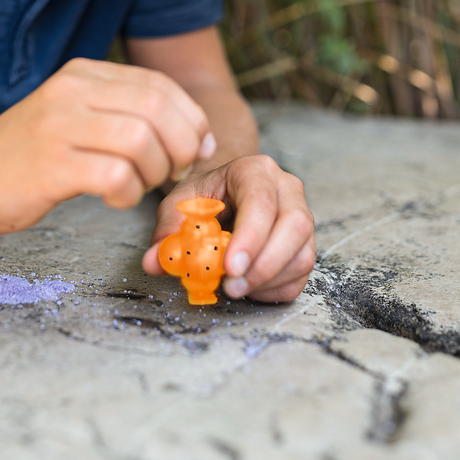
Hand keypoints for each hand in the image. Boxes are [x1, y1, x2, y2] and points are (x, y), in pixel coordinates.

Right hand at [0, 58, 214, 237]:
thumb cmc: (24, 157)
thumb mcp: (70, 115)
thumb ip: (120, 111)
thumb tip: (191, 130)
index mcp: (80, 74)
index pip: (158, 84)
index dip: (191, 118)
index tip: (198, 147)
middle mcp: (70, 91)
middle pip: (156, 107)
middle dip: (182, 145)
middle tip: (173, 172)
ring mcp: (58, 126)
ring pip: (142, 139)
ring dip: (156, 172)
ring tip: (139, 186)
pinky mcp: (50, 166)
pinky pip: (116, 175)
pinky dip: (129, 193)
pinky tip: (116, 198)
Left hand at [142, 154, 314, 302]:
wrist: (224, 196)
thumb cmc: (203, 198)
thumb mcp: (179, 205)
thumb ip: (168, 231)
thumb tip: (154, 261)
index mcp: (255, 170)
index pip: (261, 200)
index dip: (249, 237)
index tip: (229, 267)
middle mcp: (286, 189)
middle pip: (295, 226)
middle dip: (264, 264)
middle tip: (231, 286)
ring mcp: (302, 216)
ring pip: (302, 254)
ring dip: (268, 280)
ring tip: (234, 288)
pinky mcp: (304, 244)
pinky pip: (301, 274)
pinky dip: (275, 289)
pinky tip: (248, 287)